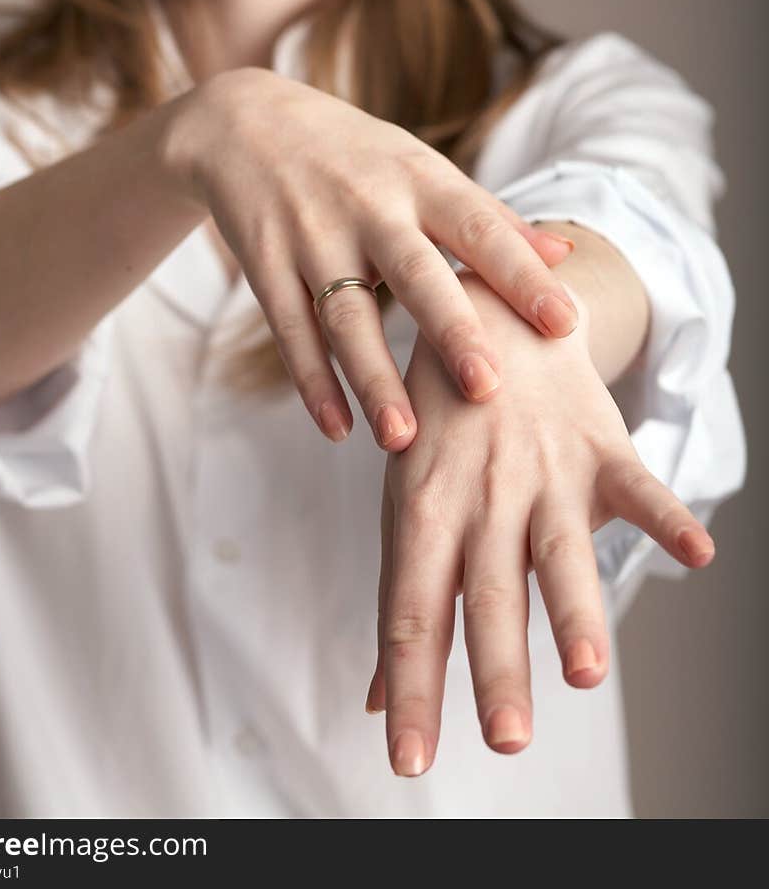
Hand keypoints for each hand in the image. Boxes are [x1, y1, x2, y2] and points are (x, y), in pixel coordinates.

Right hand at [182, 66, 578, 448]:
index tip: (565, 324)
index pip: (480, 229)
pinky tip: (337, 428)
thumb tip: (566, 255)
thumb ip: (489, 217)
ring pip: (346, 316)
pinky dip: (313, 382)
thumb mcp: (420, 167)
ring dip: (373, 379)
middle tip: (487, 389)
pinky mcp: (266, 263)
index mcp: (419, 180)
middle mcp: (368, 206)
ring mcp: (312, 235)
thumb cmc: (355, 156)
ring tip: (404, 439)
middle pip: (415, 274)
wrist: (243, 121)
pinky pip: (291, 329)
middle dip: (450, 331)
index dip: (522, 276)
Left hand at [365, 275, 715, 772]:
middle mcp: (481, 497)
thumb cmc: (440, 426)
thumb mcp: (407, 500)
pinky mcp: (597, 447)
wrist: (488, 312)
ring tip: (586, 673)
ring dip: (573, 609)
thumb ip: (404, 601)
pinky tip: (697, 552)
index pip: (411, 612)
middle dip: (496, 667)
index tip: (407, 760)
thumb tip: (375, 700)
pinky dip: (666, 517)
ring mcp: (541, 471)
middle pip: (485, 593)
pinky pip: (636, 486)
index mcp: (423, 512)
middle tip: (505, 738)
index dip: (409, 687)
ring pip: (558, 550)